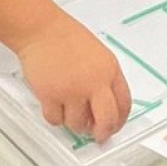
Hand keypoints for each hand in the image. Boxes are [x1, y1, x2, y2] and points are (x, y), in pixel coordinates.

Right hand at [18, 9, 130, 142]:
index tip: (114, 126)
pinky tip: (55, 105)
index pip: (124, 104)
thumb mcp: (99, 55)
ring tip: (70, 110)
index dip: (119, 121)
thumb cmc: (67, 39)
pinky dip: (55, 117)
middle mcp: (94, 83)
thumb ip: (105, 80)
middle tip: (97, 136)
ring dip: (75, 123)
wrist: (42, 30)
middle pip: (107, 121)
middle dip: (102, 133)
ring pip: (78, 125)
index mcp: (110, 71)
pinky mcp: (51, 96)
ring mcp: (73, 91)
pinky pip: (56, 120)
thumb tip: (105, 107)